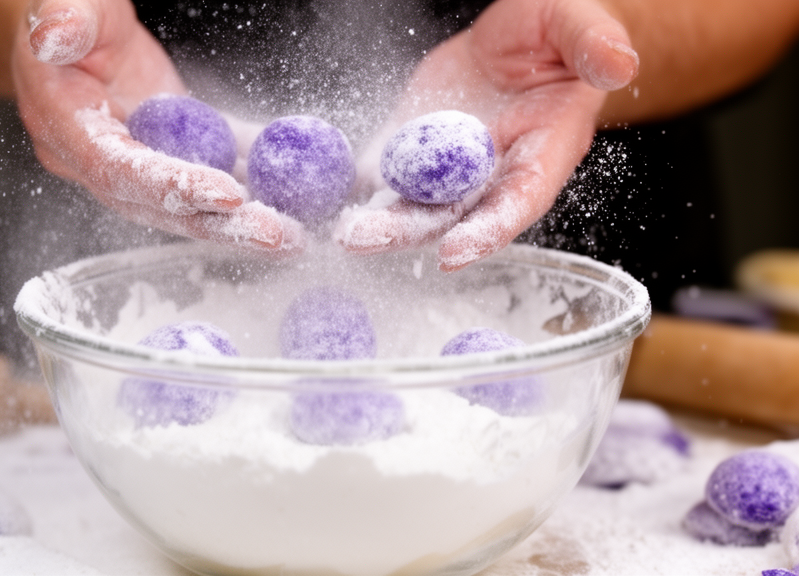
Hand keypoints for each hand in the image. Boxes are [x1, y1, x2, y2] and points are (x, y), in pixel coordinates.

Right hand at [12, 0, 303, 252]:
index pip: (120, 170)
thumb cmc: (61, 8)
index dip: (173, 187)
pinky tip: (294, 193)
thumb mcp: (60, 3)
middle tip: (279, 237)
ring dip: (244, 220)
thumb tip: (57, 32)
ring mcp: (137, 160)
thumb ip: (64, 19)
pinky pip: (213, 167)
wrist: (68, 21)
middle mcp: (100, 159)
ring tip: (295, 233)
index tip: (229, 195)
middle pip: (163, 206)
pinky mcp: (169, 148)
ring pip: (193, 201)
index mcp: (66, 128)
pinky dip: (252, 178)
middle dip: (223, 225)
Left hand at [334, 0, 637, 270]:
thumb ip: (593, 46)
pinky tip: (330, 190)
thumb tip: (620, 64)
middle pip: (454, 214)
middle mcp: (494, 168)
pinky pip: (388, 165)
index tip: (454, 253)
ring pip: (414, 199)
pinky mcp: (419, 139)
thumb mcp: (581, 26)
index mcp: (543, 152)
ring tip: (343, 230)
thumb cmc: (563, 30)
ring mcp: (452, 160)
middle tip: (365, 242)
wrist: (527, 31)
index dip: (488, 230)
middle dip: (410, 232)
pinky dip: (361, 180)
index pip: (518, 201)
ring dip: (379, 218)